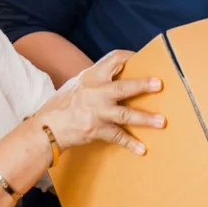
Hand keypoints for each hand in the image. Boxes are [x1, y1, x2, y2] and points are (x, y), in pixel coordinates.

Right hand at [37, 50, 165, 154]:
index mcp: (91, 76)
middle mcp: (95, 93)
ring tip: (161, 121)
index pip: (114, 59)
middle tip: (159, 85)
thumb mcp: (78, 84)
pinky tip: (142, 149)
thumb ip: (98, 80)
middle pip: (123, 87)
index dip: (131, 57)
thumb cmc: (63, 104)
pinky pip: (117, 137)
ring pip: (124, 114)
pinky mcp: (96, 130)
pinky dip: (130, 143)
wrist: (45, 128)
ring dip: (144, 118)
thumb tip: (121, 76)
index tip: (147, 59)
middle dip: (142, 85)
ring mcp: (96, 112)